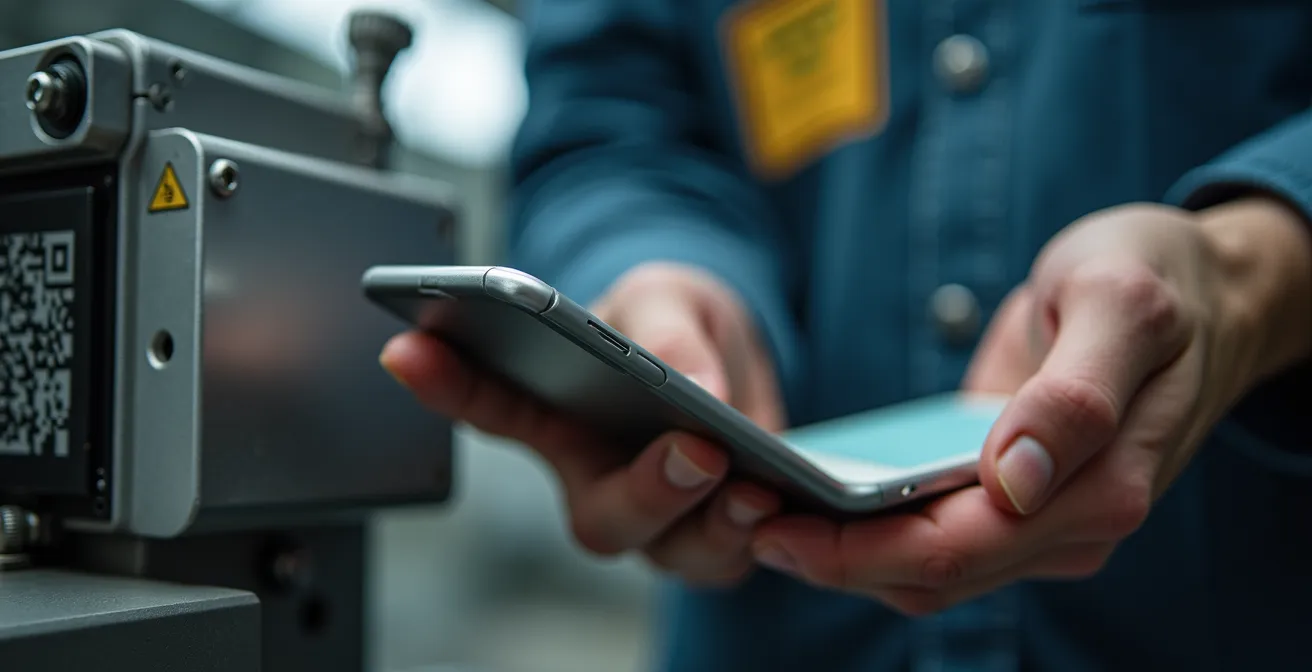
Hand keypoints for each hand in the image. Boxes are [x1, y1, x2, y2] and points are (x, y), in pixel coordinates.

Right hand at [380, 262, 786, 585]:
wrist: (734, 355)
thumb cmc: (676, 321)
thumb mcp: (671, 295)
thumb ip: (669, 329)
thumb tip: (698, 388)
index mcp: (558, 413)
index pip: (492, 404)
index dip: (447, 383)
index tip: (406, 346)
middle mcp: (597, 479)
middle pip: (600, 515)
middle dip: (646, 492)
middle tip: (691, 450)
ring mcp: (658, 515)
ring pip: (673, 550)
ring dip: (716, 523)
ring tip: (753, 480)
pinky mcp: (717, 533)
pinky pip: (732, 555)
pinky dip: (758, 533)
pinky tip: (783, 495)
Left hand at [749, 198, 1311, 614]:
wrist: (1201, 286)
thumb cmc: (1159, 281)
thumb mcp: (1121, 305)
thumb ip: (1075, 394)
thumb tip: (1012, 478)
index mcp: (1097, 490)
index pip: (955, 550)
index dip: (858, 550)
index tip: (774, 525)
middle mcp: (1067, 524)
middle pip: (929, 574)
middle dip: (831, 557)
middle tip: (739, 516)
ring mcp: (1040, 516)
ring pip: (925, 567)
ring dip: (842, 551)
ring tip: (756, 507)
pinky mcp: (1012, 494)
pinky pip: (932, 531)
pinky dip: (869, 525)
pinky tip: (811, 491)